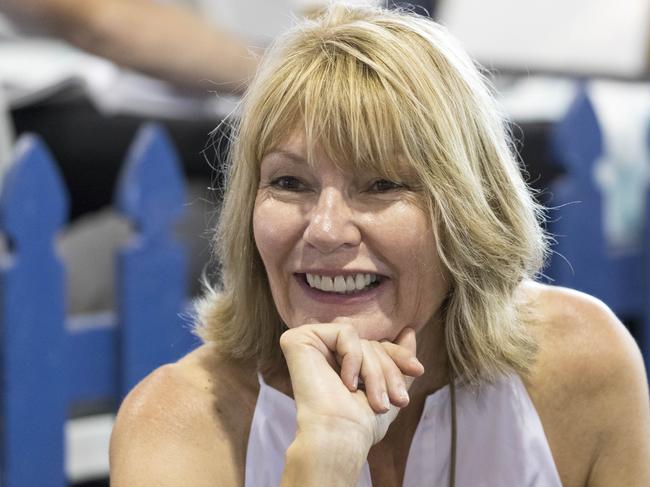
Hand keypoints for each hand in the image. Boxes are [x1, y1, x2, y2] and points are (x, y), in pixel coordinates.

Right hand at [279, 323, 423, 450]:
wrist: (341, 438)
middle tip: (397, 399)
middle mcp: (320, 350)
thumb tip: (408, 331)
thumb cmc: (359, 425)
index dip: (397, 356)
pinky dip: (354, 358)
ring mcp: (308, 343)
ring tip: (377, 401)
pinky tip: (346, 383)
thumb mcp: (387, 388)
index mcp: (336, 361)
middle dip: (388, 370)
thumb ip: (396, 359)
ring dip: (375, 371)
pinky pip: (344, 332)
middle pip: (369, 343)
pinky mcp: (298, 339)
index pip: (374, 345)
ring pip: (359, 339)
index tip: (418, 370)